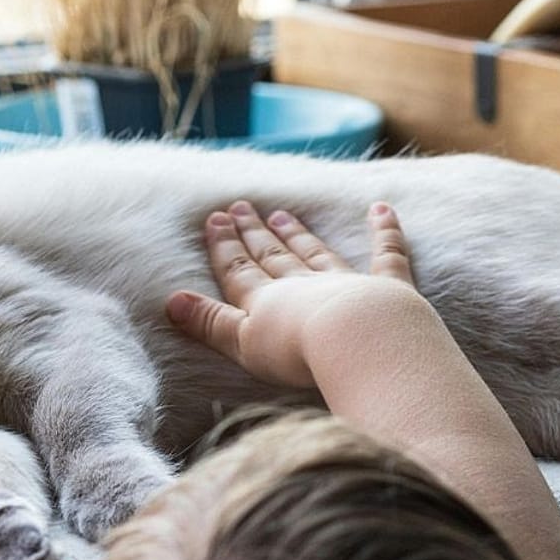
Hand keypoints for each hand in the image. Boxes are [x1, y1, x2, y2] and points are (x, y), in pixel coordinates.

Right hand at [165, 200, 422, 388]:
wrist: (358, 341)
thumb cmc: (297, 352)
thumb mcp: (242, 344)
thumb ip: (210, 323)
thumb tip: (171, 301)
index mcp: (267, 301)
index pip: (239, 272)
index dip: (225, 248)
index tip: (214, 220)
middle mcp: (303, 285)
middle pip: (273, 257)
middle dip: (254, 234)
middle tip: (241, 207)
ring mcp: (345, 283)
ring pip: (316, 253)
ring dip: (298, 234)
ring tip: (282, 215)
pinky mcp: (388, 288)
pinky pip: (386, 254)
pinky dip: (384, 230)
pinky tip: (381, 208)